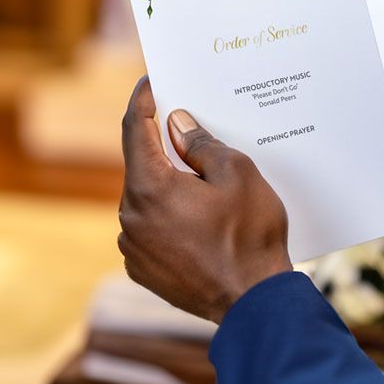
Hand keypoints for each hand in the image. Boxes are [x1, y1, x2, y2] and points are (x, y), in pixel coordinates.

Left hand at [118, 78, 291, 322]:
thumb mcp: (237, 172)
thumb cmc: (249, 233)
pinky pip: (150, 226)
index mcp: (149, 187)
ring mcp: (134, 246)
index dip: (141, 100)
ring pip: (147, 197)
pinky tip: (200, 216)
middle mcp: (130, 216)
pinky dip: (169, 212)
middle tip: (190, 128)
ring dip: (169, 182)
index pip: (134, 129)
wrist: (253, 302)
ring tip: (204, 181)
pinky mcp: (143, 269)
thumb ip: (201, 143)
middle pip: (142, 165)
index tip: (150, 81)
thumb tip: (178, 123)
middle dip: (164, 144)